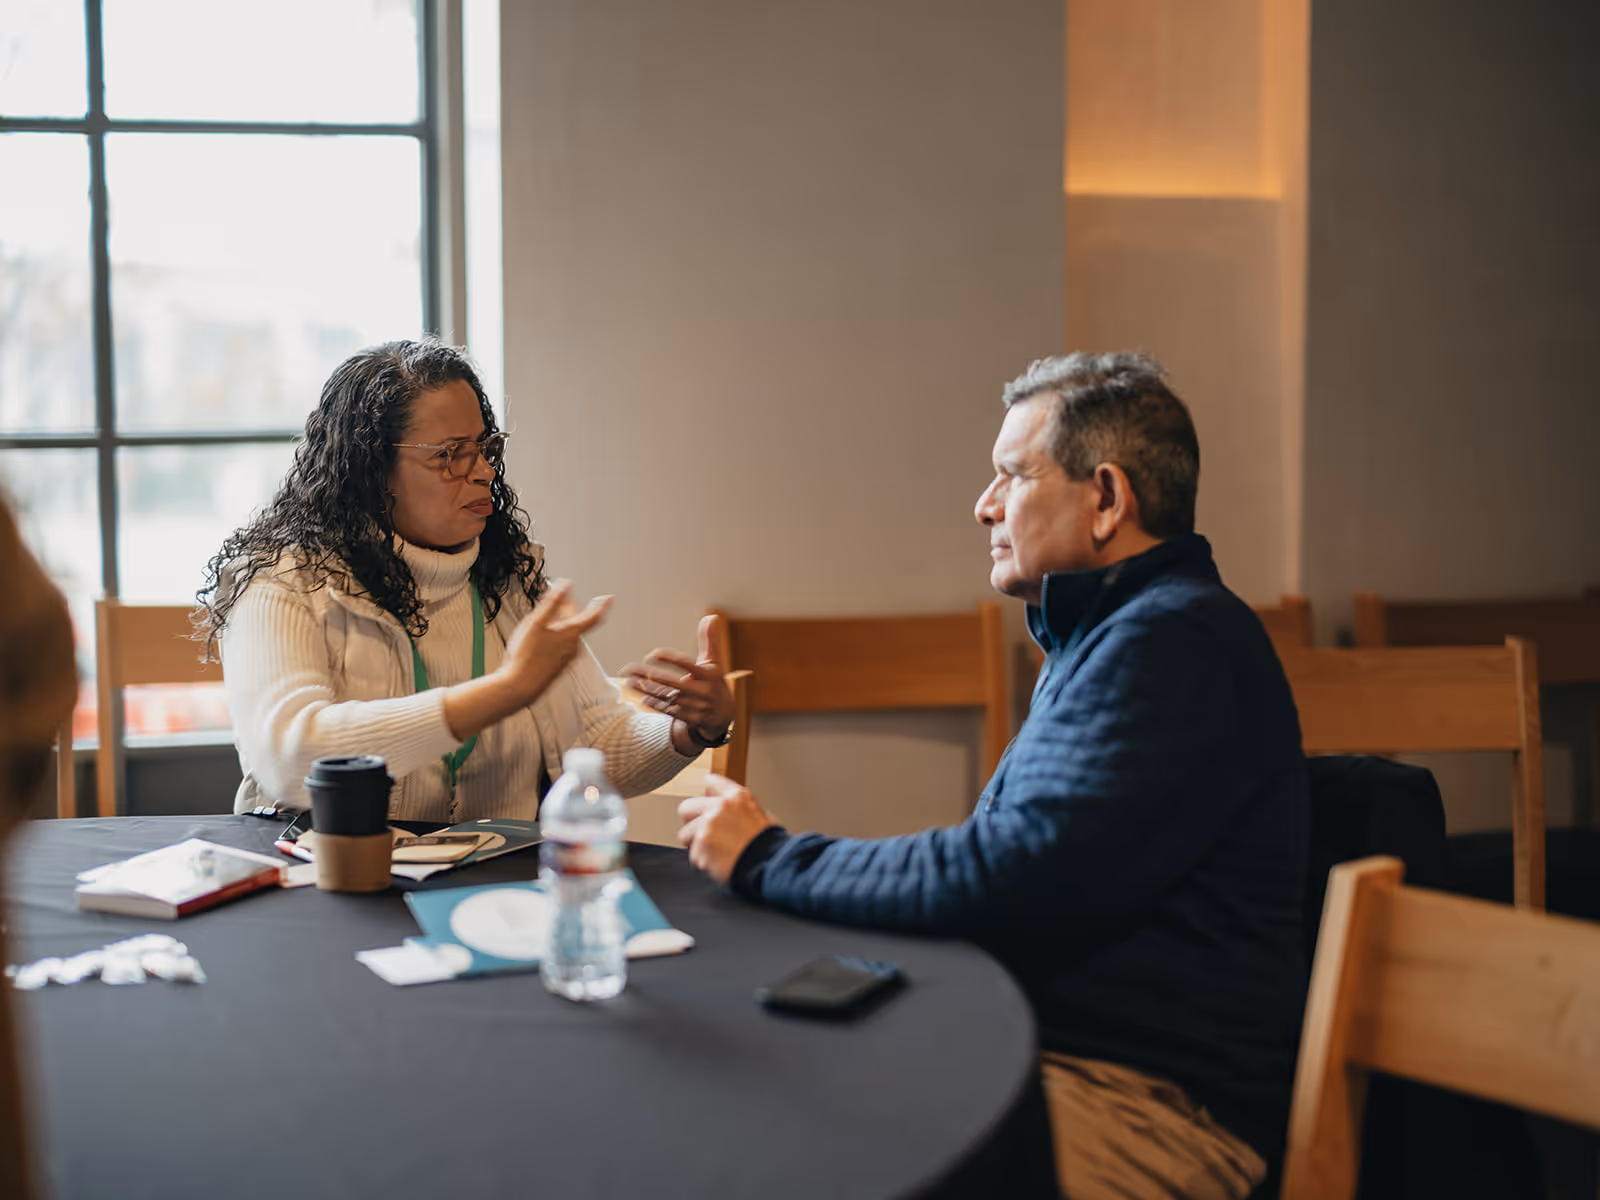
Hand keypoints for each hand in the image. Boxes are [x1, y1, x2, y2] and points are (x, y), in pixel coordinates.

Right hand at [498, 579, 612, 706]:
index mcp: (572, 634)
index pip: (593, 617)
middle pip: (576, 623)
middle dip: (568, 609)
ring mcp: (566, 658)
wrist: (519, 686)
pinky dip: (555, 636)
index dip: (601, 606)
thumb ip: (552, 602)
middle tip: (558, 598)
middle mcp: (574, 647)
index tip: (608, 598)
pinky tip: (541, 638)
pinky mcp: (558, 666)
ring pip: (567, 635)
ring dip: (560, 623)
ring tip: (544, 617)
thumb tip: (565, 585)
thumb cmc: (526, 656)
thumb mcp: (536, 622)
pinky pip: (561, 646)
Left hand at [620, 614, 733, 743]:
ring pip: (665, 696)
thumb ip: (709, 640)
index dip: (668, 658)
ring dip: (645, 689)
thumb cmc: (715, 682)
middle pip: (670, 682)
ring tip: (629, 681)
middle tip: (628, 668)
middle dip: (647, 674)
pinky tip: (641, 696)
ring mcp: (694, 706)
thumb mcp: (714, 662)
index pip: (685, 664)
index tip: (652, 654)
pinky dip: (654, 703)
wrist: (724, 716)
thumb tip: (711, 616)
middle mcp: (701, 691)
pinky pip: (667, 710)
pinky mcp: (687, 718)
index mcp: (708, 675)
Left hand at [678, 774, 775, 884]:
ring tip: (714, 853)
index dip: (706, 794)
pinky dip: (702, 862)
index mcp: (737, 796)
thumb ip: (740, 810)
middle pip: (687, 807)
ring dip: (697, 845)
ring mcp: (709, 824)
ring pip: (685, 834)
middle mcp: (721, 806)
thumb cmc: (769, 845)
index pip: (711, 782)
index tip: (704, 800)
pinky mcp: (702, 843)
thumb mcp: (761, 816)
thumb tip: (728, 811)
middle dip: (690, 822)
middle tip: (701, 833)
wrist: (770, 863)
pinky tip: (718, 862)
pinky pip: (693, 854)